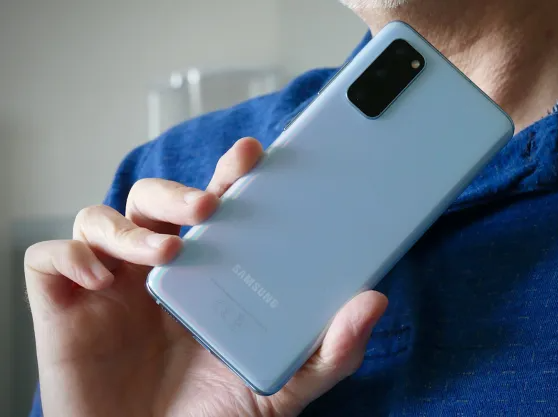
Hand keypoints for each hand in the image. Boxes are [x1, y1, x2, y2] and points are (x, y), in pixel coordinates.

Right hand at [25, 137, 387, 416]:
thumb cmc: (214, 416)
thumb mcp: (284, 388)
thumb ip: (330, 350)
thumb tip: (374, 301)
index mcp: (207, 273)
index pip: (215, 206)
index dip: (229, 175)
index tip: (255, 155)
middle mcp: (157, 269)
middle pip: (156, 199)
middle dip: (179, 190)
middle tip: (208, 205)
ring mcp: (110, 285)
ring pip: (103, 218)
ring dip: (130, 226)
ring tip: (167, 253)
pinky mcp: (65, 307)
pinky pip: (51, 259)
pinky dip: (69, 256)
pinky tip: (97, 279)